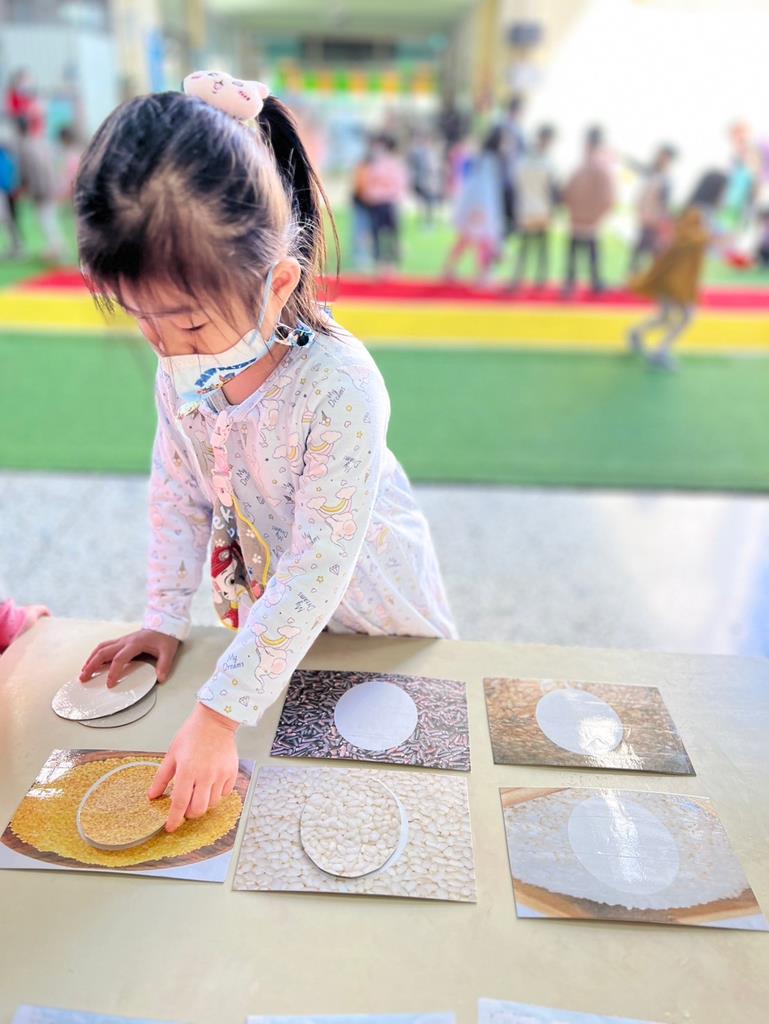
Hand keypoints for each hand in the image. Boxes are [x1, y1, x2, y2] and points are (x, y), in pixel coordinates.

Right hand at [79, 629, 179, 687]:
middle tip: (83, 678)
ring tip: (83, 671)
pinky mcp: (121, 641)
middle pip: (103, 652)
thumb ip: (164, 665)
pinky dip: (95, 655)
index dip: (113, 672)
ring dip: (90, 659)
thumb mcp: (168, 651)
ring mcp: (121, 640)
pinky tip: (91, 663)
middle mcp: (125, 641)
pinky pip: (104, 646)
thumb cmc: (165, 637)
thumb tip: (160, 678)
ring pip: (101, 648)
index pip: (119, 659)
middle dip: (92, 665)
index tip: (109, 684)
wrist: (165, 624)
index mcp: (135, 644)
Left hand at [148, 703, 239, 832]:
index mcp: (187, 770)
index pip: (179, 803)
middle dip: (189, 814)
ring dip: (203, 804)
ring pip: (212, 804)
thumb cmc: (192, 734)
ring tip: (198, 793)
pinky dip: (216, 794)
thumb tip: (152, 796)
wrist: (215, 722)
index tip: (170, 827)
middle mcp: (205, 775)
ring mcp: (220, 774)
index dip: (174, 819)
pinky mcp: (232, 773)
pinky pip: (224, 793)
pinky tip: (210, 784)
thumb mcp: (172, 754)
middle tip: (184, 808)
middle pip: (198, 809)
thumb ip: (162, 777)